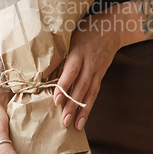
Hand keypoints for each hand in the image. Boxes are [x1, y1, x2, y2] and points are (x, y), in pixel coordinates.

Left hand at [53, 12, 121, 129]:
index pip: (72, 70)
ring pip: (90, 92)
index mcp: (80, 50)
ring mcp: (97, 69)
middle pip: (81, 86)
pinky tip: (82, 118)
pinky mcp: (101, 74)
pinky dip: (89, 106)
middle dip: (72, 104)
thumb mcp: (71, 33)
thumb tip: (39, 62)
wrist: (113, 27)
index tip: (56, 99)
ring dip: (82, 110)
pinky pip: (95, 92)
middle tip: (63, 121)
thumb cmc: (86, 29)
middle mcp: (90, 62)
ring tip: (74, 126)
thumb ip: (60, 48)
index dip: (64, 85)